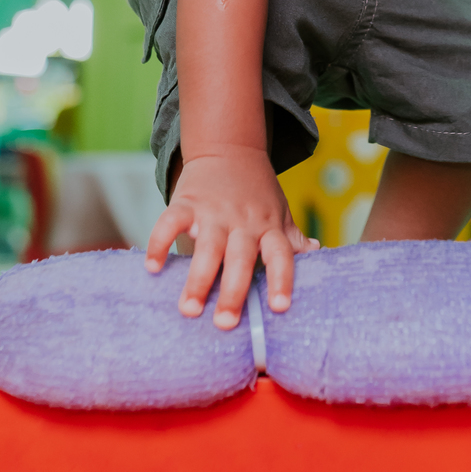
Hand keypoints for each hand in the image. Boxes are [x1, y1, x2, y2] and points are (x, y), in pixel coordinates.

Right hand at [144, 149, 318, 327]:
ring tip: (189, 310)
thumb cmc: (257, 191)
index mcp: (268, 227)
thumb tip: (317, 254)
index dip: (282, 279)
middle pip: (241, 257)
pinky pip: (171, 221)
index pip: (281, 255)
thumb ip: (292, 238)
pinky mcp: (187, 202)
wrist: (229, 147)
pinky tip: (153, 267)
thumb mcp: (280, 212)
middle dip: (233, 291)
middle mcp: (243, 221)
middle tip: (224, 323)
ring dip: (198, 279)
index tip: (279, 307)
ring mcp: (214, 211)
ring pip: (208, 246)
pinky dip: (160, 242)